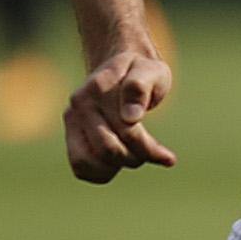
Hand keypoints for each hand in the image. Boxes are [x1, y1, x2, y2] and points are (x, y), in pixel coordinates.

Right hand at [64, 44, 178, 182]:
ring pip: (85, 162)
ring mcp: (72, 120)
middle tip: (152, 154)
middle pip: (107, 149)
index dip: (149, 149)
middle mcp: (79, 105)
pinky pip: (79, 166)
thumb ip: (140, 87)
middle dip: (135, 158)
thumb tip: (131, 117)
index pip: (125, 130)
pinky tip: (119, 164)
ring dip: (114, 168)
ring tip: (135, 157)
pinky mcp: (71, 134)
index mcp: (99, 87)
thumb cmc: (141, 71)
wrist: (121, 66)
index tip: (169, 159)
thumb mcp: (151, 71)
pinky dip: (100, 173)